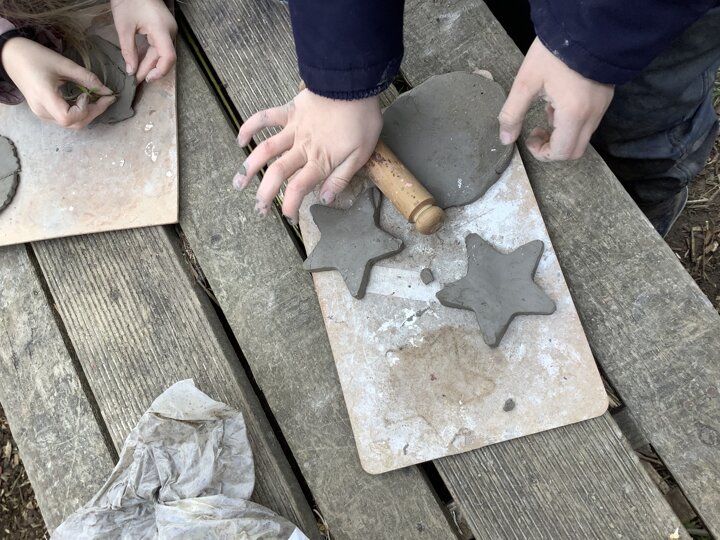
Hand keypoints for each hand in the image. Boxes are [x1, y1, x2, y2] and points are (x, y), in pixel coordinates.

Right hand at [1, 38, 114, 127]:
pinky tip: (85, 101)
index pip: (68, 118)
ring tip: (97, 99)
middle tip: (106, 98)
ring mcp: (42, 114)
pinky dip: (79, 113)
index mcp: (44, 97)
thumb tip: (107, 91)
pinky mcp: (43, 112)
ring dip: (88, 114)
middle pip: (73, 124)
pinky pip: (65, 119)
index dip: (84, 110)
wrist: (11, 56)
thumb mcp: (64, 64)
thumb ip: (87, 78)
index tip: (88, 94)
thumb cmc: (35, 56)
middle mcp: (42, 111)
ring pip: (71, 124)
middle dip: (93, 113)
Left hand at [111, 0, 176, 81]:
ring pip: (162, 53)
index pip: (168, 57)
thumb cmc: (128, 1)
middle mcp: (170, 32)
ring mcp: (169, 30)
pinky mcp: (164, 29)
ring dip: (150, 64)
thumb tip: (131, 71)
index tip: (145, 79)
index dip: (159, 72)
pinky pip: (160, 47)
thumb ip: (128, 51)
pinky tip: (141, 62)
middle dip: (150, 70)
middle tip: (135, 79)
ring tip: (136, 73)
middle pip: (164, 57)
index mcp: (162, 30)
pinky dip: (151, 55)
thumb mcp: (124, 27)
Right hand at [235, 90, 381, 223]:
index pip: (297, 189)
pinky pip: (265, 118)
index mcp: (320, 161)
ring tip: (238, 184)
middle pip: (277, 175)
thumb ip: (341, 178)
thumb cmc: (362, 120)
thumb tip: (324, 199)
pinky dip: (250, 127)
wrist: (354, 84)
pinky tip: (240, 140)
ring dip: (249, 168)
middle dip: (265, 194)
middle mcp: (302, 148)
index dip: (289, 207)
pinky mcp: (290, 111)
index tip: (288, 218)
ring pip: (265, 151)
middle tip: (260, 210)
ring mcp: (293, 129)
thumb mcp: (361, 155)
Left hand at [498, 38, 614, 160]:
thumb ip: (513, 113)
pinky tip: (559, 101)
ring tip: (547, 109)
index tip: (529, 137)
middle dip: (552, 148)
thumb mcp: (526, 82)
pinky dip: (571, 121)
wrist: (585, 26)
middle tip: (537, 132)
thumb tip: (505, 138)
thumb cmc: (555, 52)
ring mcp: (601, 107)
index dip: (542, 153)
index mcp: (574, 114)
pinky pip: (588, 122)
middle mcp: (592, 115)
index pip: (561, 152)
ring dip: (561, 133)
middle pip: (575, 151)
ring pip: (582, 137)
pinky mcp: (604, 98)